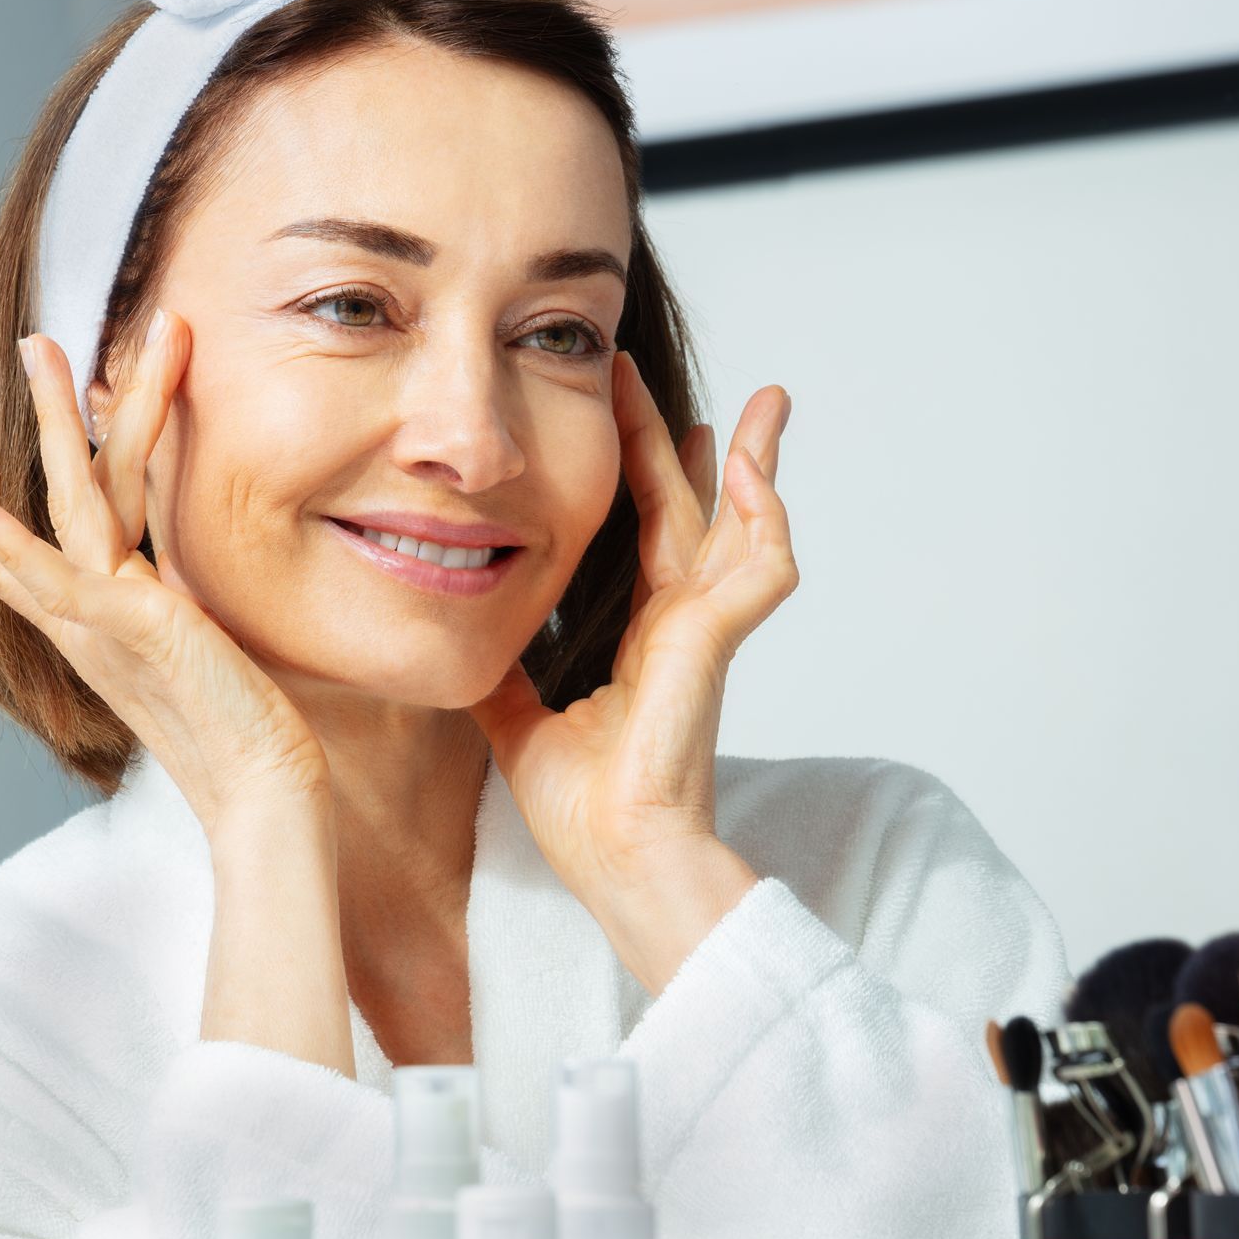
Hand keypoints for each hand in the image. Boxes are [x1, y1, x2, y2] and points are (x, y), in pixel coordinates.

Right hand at [0, 312, 333, 835]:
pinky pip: (55, 576)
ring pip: (64, 501)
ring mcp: (100, 620)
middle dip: (37, 417)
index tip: (11, 415)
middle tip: (27, 337)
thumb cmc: (240, 732)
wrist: (260, 792)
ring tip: (41, 343)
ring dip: (52, 420)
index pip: (54, 526)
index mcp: (104, 613)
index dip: (23, 474)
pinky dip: (3, 543)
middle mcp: (89, 612)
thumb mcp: (202, 651)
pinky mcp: (126, 632)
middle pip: (47, 496)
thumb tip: (184, 576)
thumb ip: (178, 608)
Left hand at [468, 349, 796, 980]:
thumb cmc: (584, 811)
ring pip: (742, 525)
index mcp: (642, 637)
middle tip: (674, 378)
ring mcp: (704, 632)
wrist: (617, 860)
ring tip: (769, 401)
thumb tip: (468, 637)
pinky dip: (764, 518)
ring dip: (755, 461)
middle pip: (691, 509)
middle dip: (688, 440)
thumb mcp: (519, 719)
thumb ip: (505, 674)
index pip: (643, 533)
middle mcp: (679, 625)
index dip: (637, 470)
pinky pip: (760, 569)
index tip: (628, 413)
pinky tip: (754, 472)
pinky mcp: (715, 644)